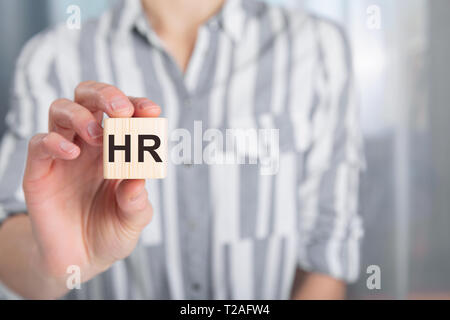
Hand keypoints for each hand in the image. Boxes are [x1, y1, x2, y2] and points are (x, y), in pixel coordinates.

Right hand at [23, 81, 160, 283]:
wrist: (81, 260)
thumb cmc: (111, 233)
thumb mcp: (133, 220)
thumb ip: (137, 201)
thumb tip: (139, 177)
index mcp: (117, 149)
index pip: (124, 113)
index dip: (137, 105)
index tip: (151, 110)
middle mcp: (89, 145)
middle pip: (88, 97)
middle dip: (105, 95)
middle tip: (121, 110)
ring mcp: (63, 155)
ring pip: (61, 110)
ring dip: (80, 114)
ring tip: (97, 135)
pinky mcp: (40, 172)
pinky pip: (40, 144)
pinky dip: (54, 142)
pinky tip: (73, 153)